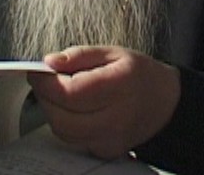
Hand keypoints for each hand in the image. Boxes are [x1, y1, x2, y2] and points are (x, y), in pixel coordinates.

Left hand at [27, 46, 179, 159]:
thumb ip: (80, 55)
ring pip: (63, 132)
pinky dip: (65, 123)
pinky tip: (72, 108)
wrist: (165, 104)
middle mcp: (116, 118)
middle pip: (62, 118)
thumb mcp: (113, 52)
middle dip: (45, 98)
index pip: (70, 92)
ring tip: (59, 92)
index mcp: (120, 86)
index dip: (46, 82)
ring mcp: (111, 139)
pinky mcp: (105, 151)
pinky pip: (73, 140)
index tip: (38, 71)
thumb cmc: (139, 74)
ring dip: (52, 111)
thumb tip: (50, 61)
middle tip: (44, 81)